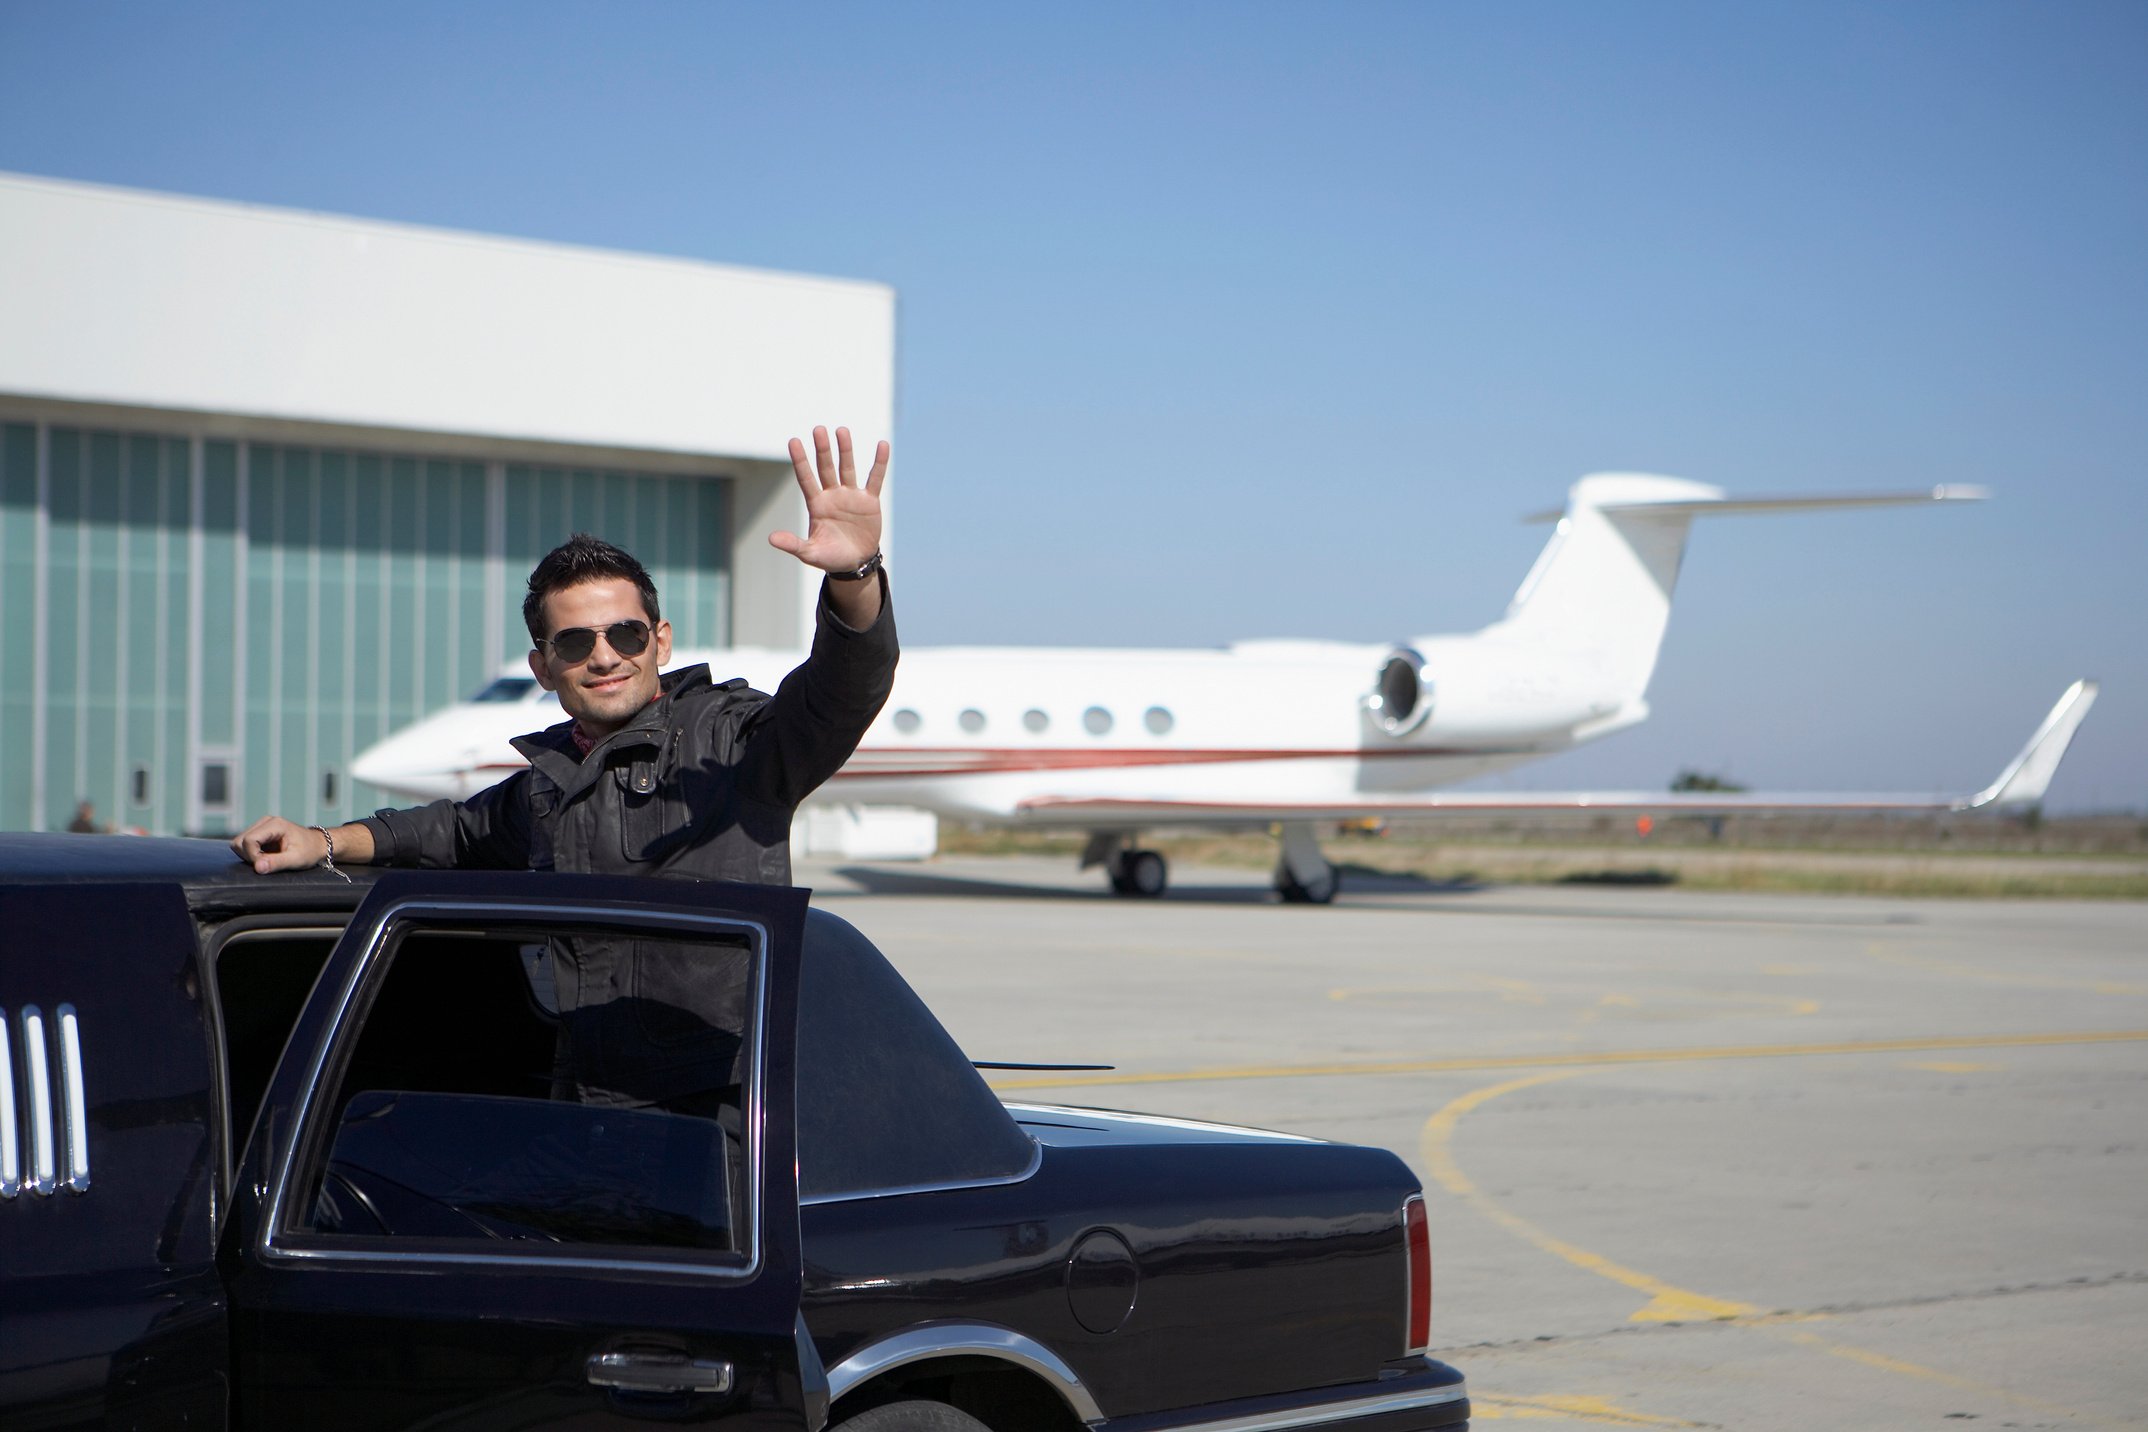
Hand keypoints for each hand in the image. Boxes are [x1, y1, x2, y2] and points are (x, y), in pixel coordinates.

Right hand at [231, 816, 326, 874]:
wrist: (317, 845)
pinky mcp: (259, 833)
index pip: (249, 840)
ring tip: (268, 860)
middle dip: (249, 856)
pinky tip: (266, 857)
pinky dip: (251, 855)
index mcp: (275, 824)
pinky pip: (244, 846)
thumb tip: (258, 867)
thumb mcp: (296, 859)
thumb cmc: (310, 851)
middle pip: (240, 841)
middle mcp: (265, 822)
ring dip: (249, 856)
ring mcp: (261, 826)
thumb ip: (277, 863)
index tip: (264, 866)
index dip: (253, 856)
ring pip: (239, 843)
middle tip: (267, 864)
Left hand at [768, 425, 887, 573]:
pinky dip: (879, 463)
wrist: (855, 563)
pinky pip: (875, 479)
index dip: (800, 461)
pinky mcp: (869, 501)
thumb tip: (771, 538)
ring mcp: (851, 496)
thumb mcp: (810, 553)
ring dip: (845, 450)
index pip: (806, 478)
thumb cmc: (830, 557)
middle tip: (818, 429)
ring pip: (848, 468)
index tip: (793, 441)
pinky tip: (882, 445)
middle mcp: (832, 495)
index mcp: (816, 504)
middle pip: (826, 468)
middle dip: (822, 449)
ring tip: (841, 430)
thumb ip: (793, 544)